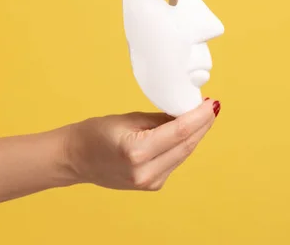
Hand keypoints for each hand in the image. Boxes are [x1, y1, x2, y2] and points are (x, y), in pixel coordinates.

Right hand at [62, 98, 219, 190]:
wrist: (76, 159)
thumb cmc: (97, 133)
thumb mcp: (130, 118)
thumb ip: (161, 118)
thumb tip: (188, 111)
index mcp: (137, 152)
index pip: (179, 133)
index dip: (200, 117)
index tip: (212, 103)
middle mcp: (145, 172)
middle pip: (186, 145)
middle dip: (202, 124)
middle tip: (212, 106)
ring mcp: (149, 182)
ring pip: (183, 154)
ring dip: (196, 134)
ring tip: (203, 114)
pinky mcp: (152, 185)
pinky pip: (175, 161)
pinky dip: (183, 145)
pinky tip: (188, 131)